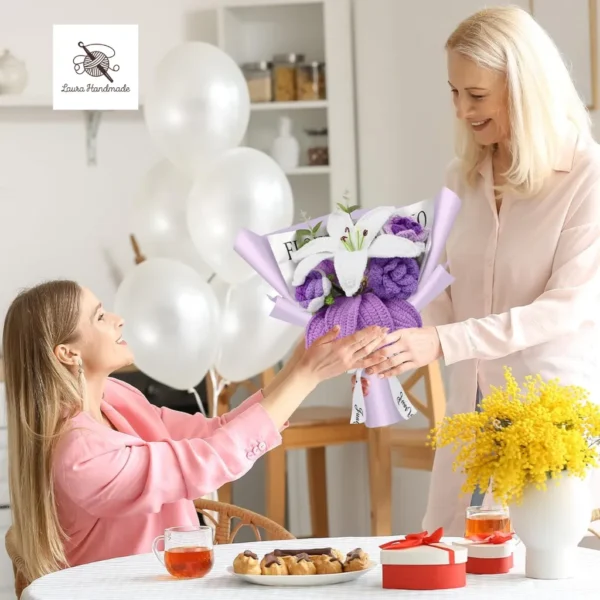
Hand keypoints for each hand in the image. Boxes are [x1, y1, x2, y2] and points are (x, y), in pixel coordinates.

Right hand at [260, 325, 386, 428]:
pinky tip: (381, 357)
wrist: (309, 373)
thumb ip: (330, 334)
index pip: (357, 337)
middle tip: (386, 329)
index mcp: (340, 346)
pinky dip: (373, 361)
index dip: (368, 332)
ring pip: (366, 353)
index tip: (377, 326)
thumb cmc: (312, 356)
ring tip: (386, 339)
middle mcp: (347, 354)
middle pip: (365, 344)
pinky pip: (363, 364)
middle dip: (376, 336)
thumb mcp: (318, 341)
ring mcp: (349, 362)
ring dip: (377, 346)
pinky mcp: (349, 368)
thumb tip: (339, 326)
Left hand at [357, 326, 441, 376]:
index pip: (384, 339)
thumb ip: (395, 336)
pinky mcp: (415, 363)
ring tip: (371, 372)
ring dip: (380, 368)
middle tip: (363, 363)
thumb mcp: (408, 330)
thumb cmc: (421, 334)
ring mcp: (410, 354)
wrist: (439, 341)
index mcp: (402, 334)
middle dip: (373, 359)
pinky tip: (383, 376)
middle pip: (385, 352)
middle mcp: (405, 344)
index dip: (373, 345)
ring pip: (391, 362)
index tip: (364, 350)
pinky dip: (391, 373)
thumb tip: (379, 338)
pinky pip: (400, 369)